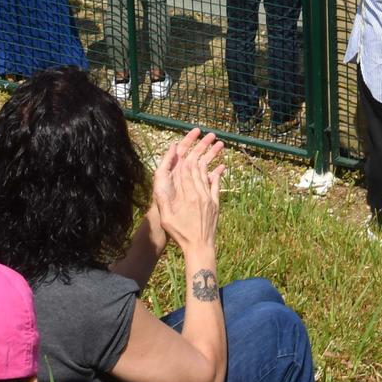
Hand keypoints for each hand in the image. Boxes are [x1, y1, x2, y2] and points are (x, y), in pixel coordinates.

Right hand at [154, 129, 223, 258]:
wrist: (199, 246)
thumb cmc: (180, 234)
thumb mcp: (167, 218)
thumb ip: (165, 201)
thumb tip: (160, 186)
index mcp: (186, 196)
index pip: (185, 172)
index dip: (185, 156)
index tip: (185, 144)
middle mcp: (199, 194)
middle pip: (198, 168)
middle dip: (201, 150)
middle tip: (207, 134)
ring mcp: (209, 198)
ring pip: (208, 173)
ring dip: (212, 157)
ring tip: (218, 143)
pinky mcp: (215, 204)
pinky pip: (217, 185)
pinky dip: (218, 174)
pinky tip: (221, 165)